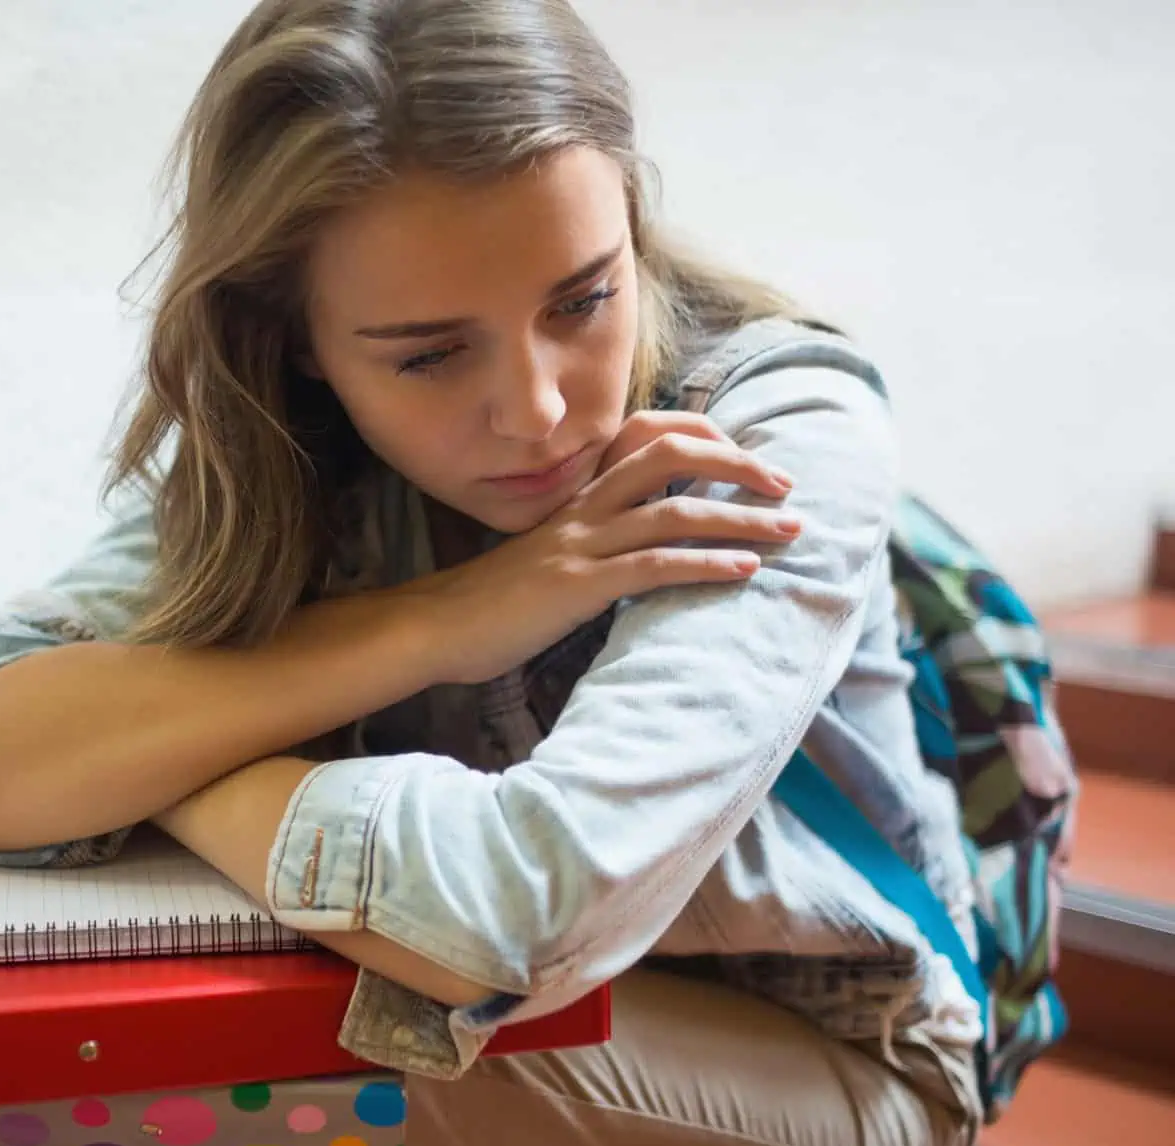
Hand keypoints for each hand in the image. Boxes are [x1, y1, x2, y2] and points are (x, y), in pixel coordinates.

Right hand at [411, 411, 800, 687]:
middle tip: (786, 487)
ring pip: (674, 512)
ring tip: (789, 531)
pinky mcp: (579, 587)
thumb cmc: (491, 604)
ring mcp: (580, 546)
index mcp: (577, 500)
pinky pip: (654, 566)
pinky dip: (706, 564)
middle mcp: (583, 511)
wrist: (435, 628)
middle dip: (738, 466)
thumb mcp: (547, 560)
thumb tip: (639, 554)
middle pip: (670, 457)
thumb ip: (592, 545)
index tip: (746, 461)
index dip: (704, 438)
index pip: (646, 439)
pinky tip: (744, 572)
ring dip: (741, 519)